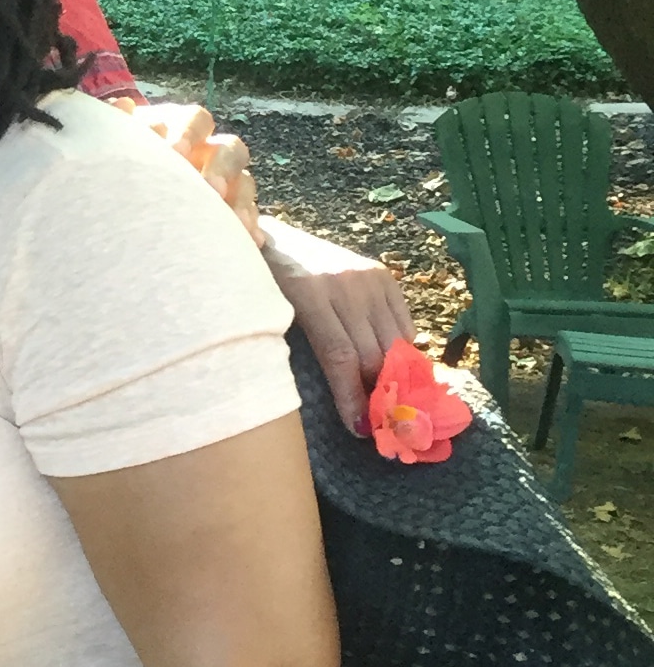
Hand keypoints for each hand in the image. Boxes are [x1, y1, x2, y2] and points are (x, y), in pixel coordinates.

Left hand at [115, 100, 260, 244]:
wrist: (124, 188)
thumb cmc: (120, 158)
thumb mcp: (117, 140)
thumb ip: (117, 124)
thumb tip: (123, 106)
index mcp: (180, 127)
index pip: (195, 120)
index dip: (188, 132)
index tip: (175, 151)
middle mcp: (208, 150)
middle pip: (230, 148)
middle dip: (221, 168)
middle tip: (210, 188)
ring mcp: (224, 180)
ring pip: (245, 182)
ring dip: (240, 200)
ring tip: (234, 222)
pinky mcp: (230, 209)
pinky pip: (248, 216)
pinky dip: (250, 228)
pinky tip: (251, 240)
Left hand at [259, 218, 417, 432]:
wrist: (274, 238)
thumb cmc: (264, 288)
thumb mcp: (271, 315)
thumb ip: (300, 347)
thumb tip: (338, 398)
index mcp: (309, 295)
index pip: (340, 357)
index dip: (352, 396)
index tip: (357, 428)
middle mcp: (344, 285)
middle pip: (372, 353)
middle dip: (376, 393)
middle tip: (376, 422)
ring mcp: (368, 278)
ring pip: (393, 340)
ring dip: (393, 376)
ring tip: (388, 401)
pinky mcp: (384, 275)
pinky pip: (403, 322)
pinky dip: (402, 349)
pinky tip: (393, 367)